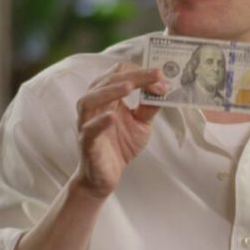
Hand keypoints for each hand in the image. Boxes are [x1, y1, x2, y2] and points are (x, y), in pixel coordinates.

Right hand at [75, 62, 166, 197]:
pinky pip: (88, 130)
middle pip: (106, 81)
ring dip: (109, 91)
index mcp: (106, 97)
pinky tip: (112, 117)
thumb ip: (149, 105)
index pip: (118, 73)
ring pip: (89, 100)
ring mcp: (87, 124)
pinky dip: (99, 122)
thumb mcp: (141, 122)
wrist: (105, 177)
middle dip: (133, 76)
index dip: (140, 72)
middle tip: (155, 74)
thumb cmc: (120, 145)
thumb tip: (163, 88)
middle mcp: (93, 106)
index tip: (160, 75)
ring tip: (129, 87)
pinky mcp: (86, 143)